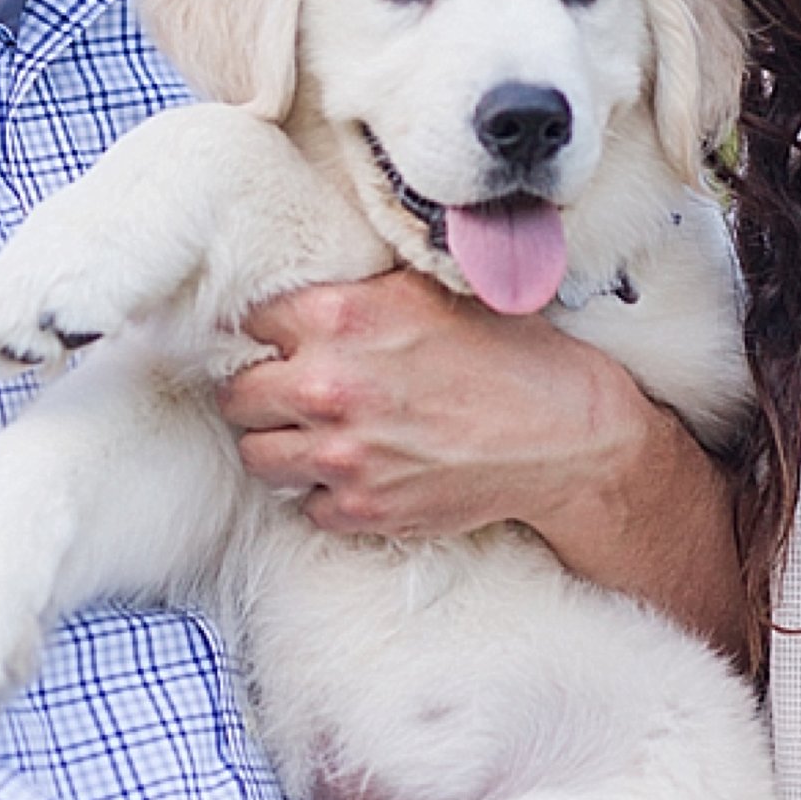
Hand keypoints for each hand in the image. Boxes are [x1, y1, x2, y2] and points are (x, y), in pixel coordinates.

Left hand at [218, 274, 610, 538]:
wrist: (563, 437)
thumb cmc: (507, 355)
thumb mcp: (430, 291)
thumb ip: (357, 291)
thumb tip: (298, 292)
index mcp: (339, 318)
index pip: (247, 323)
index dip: (264, 332)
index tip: (276, 341)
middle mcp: (329, 386)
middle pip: (237, 394)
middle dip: (258, 390)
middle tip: (286, 390)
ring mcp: (342, 454)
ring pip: (257, 455)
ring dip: (279, 444)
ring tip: (312, 433)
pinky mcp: (362, 508)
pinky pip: (305, 505)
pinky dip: (322, 493)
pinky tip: (356, 470)